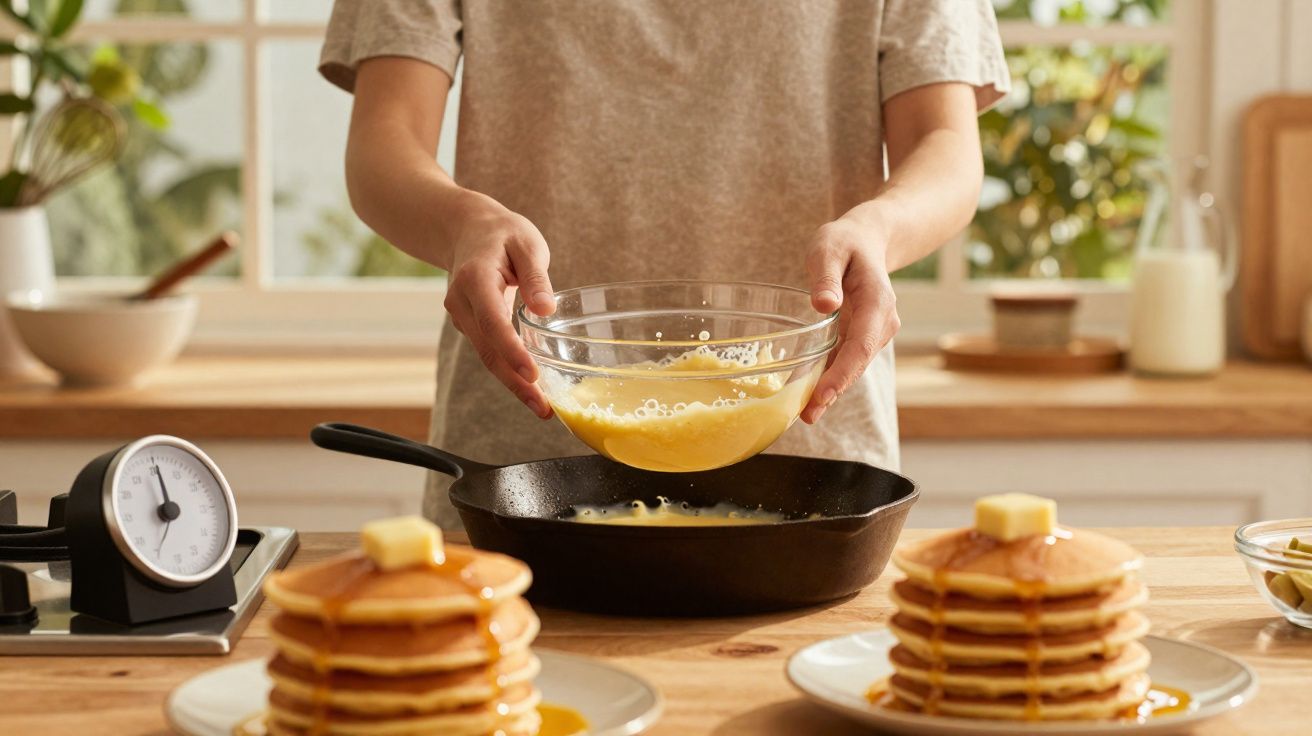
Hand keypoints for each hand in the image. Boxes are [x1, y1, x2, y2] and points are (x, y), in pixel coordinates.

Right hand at [444, 201, 556, 418]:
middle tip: (542, 407)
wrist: (466, 230)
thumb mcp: (526, 243)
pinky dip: (509, 370)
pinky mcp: (471, 326)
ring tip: (542, 407)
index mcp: (475, 278)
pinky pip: (489, 351)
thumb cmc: (502, 233)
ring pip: (487, 356)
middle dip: (515, 381)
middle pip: (488, 350)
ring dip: (513, 382)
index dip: (511, 350)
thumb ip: (536, 276)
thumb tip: (545, 310)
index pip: (493, 321)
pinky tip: (531, 387)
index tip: (532, 374)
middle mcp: (461, 302)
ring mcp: (462, 317)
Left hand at [800, 217, 899, 423]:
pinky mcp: (861, 336)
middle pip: (858, 362)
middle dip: (834, 390)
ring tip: (806, 414)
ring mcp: (873, 331)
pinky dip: (829, 378)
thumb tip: (824, 305)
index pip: (861, 344)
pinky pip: (846, 360)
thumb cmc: (845, 242)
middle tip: (808, 415)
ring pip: (853, 366)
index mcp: (877, 301)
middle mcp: (881, 321)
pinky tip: (808, 396)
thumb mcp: (829, 249)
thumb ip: (826, 277)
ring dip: (831, 390)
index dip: (843, 372)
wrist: (866, 240)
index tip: (824, 394)